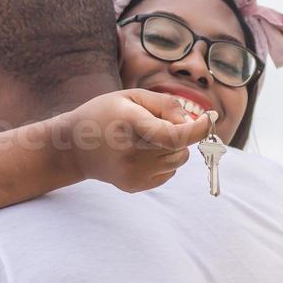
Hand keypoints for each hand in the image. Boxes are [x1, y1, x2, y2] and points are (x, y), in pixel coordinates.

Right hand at [58, 89, 212, 192]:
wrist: (73, 148)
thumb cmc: (105, 115)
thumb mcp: (131, 96)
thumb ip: (166, 105)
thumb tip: (193, 122)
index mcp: (128, 123)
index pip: (173, 135)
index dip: (197, 129)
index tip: (209, 118)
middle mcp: (130, 152)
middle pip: (180, 146)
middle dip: (181, 133)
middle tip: (159, 123)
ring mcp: (132, 173)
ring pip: (178, 160)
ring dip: (174, 147)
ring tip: (148, 139)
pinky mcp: (134, 186)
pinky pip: (169, 173)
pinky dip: (164, 161)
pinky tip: (141, 153)